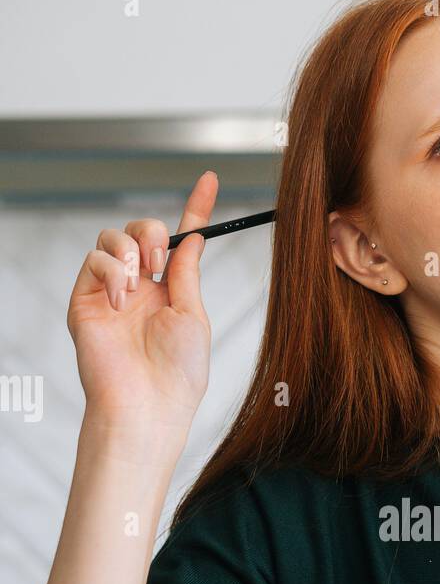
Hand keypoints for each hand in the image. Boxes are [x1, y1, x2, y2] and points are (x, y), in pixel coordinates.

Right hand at [66, 171, 217, 432]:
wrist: (146, 404)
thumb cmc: (176, 374)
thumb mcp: (193, 315)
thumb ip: (187, 272)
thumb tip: (194, 236)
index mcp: (171, 292)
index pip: (182, 241)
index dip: (196, 208)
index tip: (210, 179)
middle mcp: (141, 289)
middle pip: (142, 230)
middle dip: (153, 231)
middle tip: (160, 260)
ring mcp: (111, 292)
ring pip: (113, 238)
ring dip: (131, 249)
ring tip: (140, 280)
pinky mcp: (85, 299)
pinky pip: (94, 259)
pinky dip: (111, 270)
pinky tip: (121, 297)